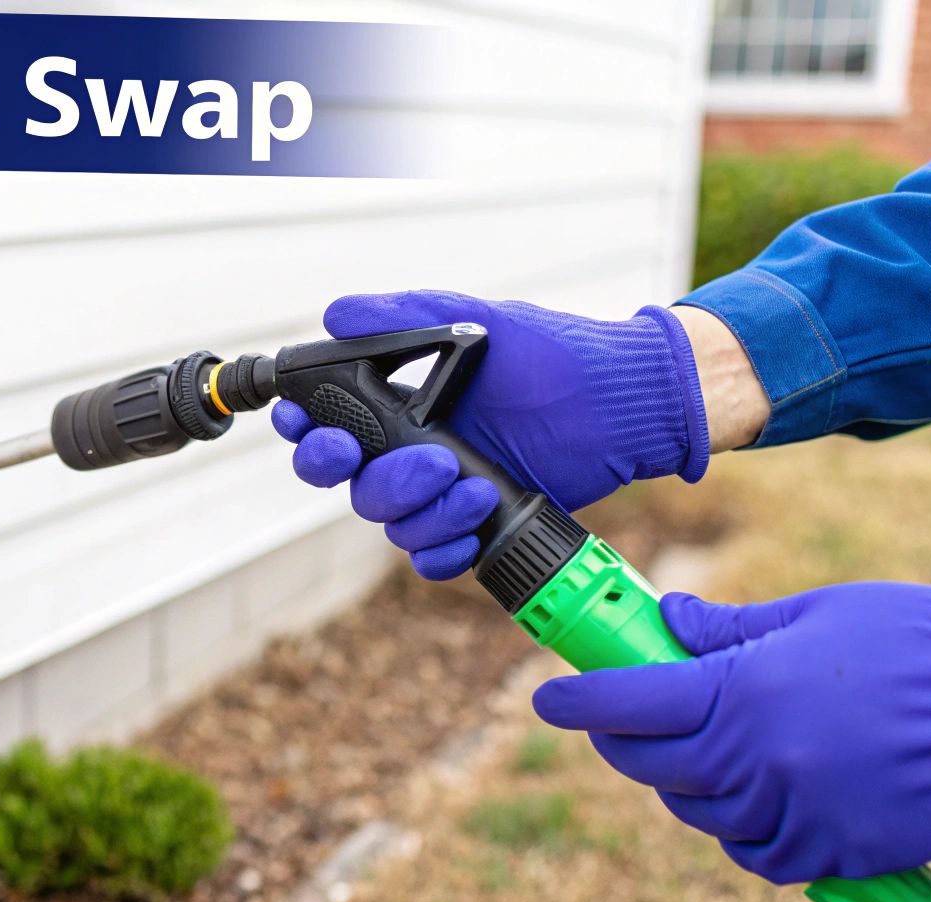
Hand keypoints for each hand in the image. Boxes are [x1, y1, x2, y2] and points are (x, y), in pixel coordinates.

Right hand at [273, 289, 713, 578]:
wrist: (625, 403)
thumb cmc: (555, 354)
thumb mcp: (477, 321)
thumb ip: (405, 316)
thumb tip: (334, 313)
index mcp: (399, 403)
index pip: (327, 423)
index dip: (305, 430)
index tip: (308, 423)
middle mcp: (411, 450)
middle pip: (349, 483)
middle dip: (368, 475)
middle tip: (421, 458)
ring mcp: (442, 492)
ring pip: (390, 522)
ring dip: (424, 508)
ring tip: (473, 482)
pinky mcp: (476, 526)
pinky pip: (432, 558)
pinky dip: (442, 548)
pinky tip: (473, 525)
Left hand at [532, 576, 930, 882]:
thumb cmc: (920, 638)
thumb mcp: (814, 613)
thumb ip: (728, 627)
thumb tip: (665, 622)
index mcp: (745, 689)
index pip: (630, 704)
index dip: (580, 701)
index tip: (548, 698)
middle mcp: (759, 759)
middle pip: (651, 766)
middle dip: (621, 741)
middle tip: (620, 718)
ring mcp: (797, 813)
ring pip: (700, 813)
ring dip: (683, 783)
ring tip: (698, 748)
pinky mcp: (838, 853)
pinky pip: (758, 856)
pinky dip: (740, 831)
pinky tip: (751, 796)